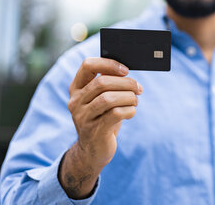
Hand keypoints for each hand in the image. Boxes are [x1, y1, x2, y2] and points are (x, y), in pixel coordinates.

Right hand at [59, 57, 141, 198]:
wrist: (94, 151)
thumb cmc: (102, 118)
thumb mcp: (102, 99)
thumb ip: (110, 84)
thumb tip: (126, 71)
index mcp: (76, 89)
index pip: (88, 65)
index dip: (109, 64)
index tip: (126, 70)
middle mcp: (76, 102)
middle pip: (102, 82)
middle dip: (126, 83)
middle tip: (138, 88)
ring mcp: (83, 117)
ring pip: (108, 98)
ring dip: (129, 97)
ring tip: (135, 100)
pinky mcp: (94, 131)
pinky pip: (116, 114)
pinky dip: (129, 110)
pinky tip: (132, 111)